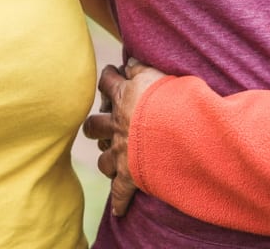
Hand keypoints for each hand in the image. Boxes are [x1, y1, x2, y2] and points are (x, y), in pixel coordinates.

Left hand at [83, 59, 165, 216]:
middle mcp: (117, 125)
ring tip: (110, 159)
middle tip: (100, 124)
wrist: (176, 129)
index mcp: (125, 97)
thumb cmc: (172, 98)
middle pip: (94, 125)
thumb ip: (141, 67)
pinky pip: (121, 193)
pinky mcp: (131, 175)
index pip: (108, 82)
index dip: (107, 77)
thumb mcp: (156, 73)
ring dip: (106, 159)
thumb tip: (129, 59)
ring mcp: (122, 152)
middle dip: (94, 125)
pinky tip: (118, 210)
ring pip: (103, 159)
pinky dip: (120, 202)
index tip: (110, 75)